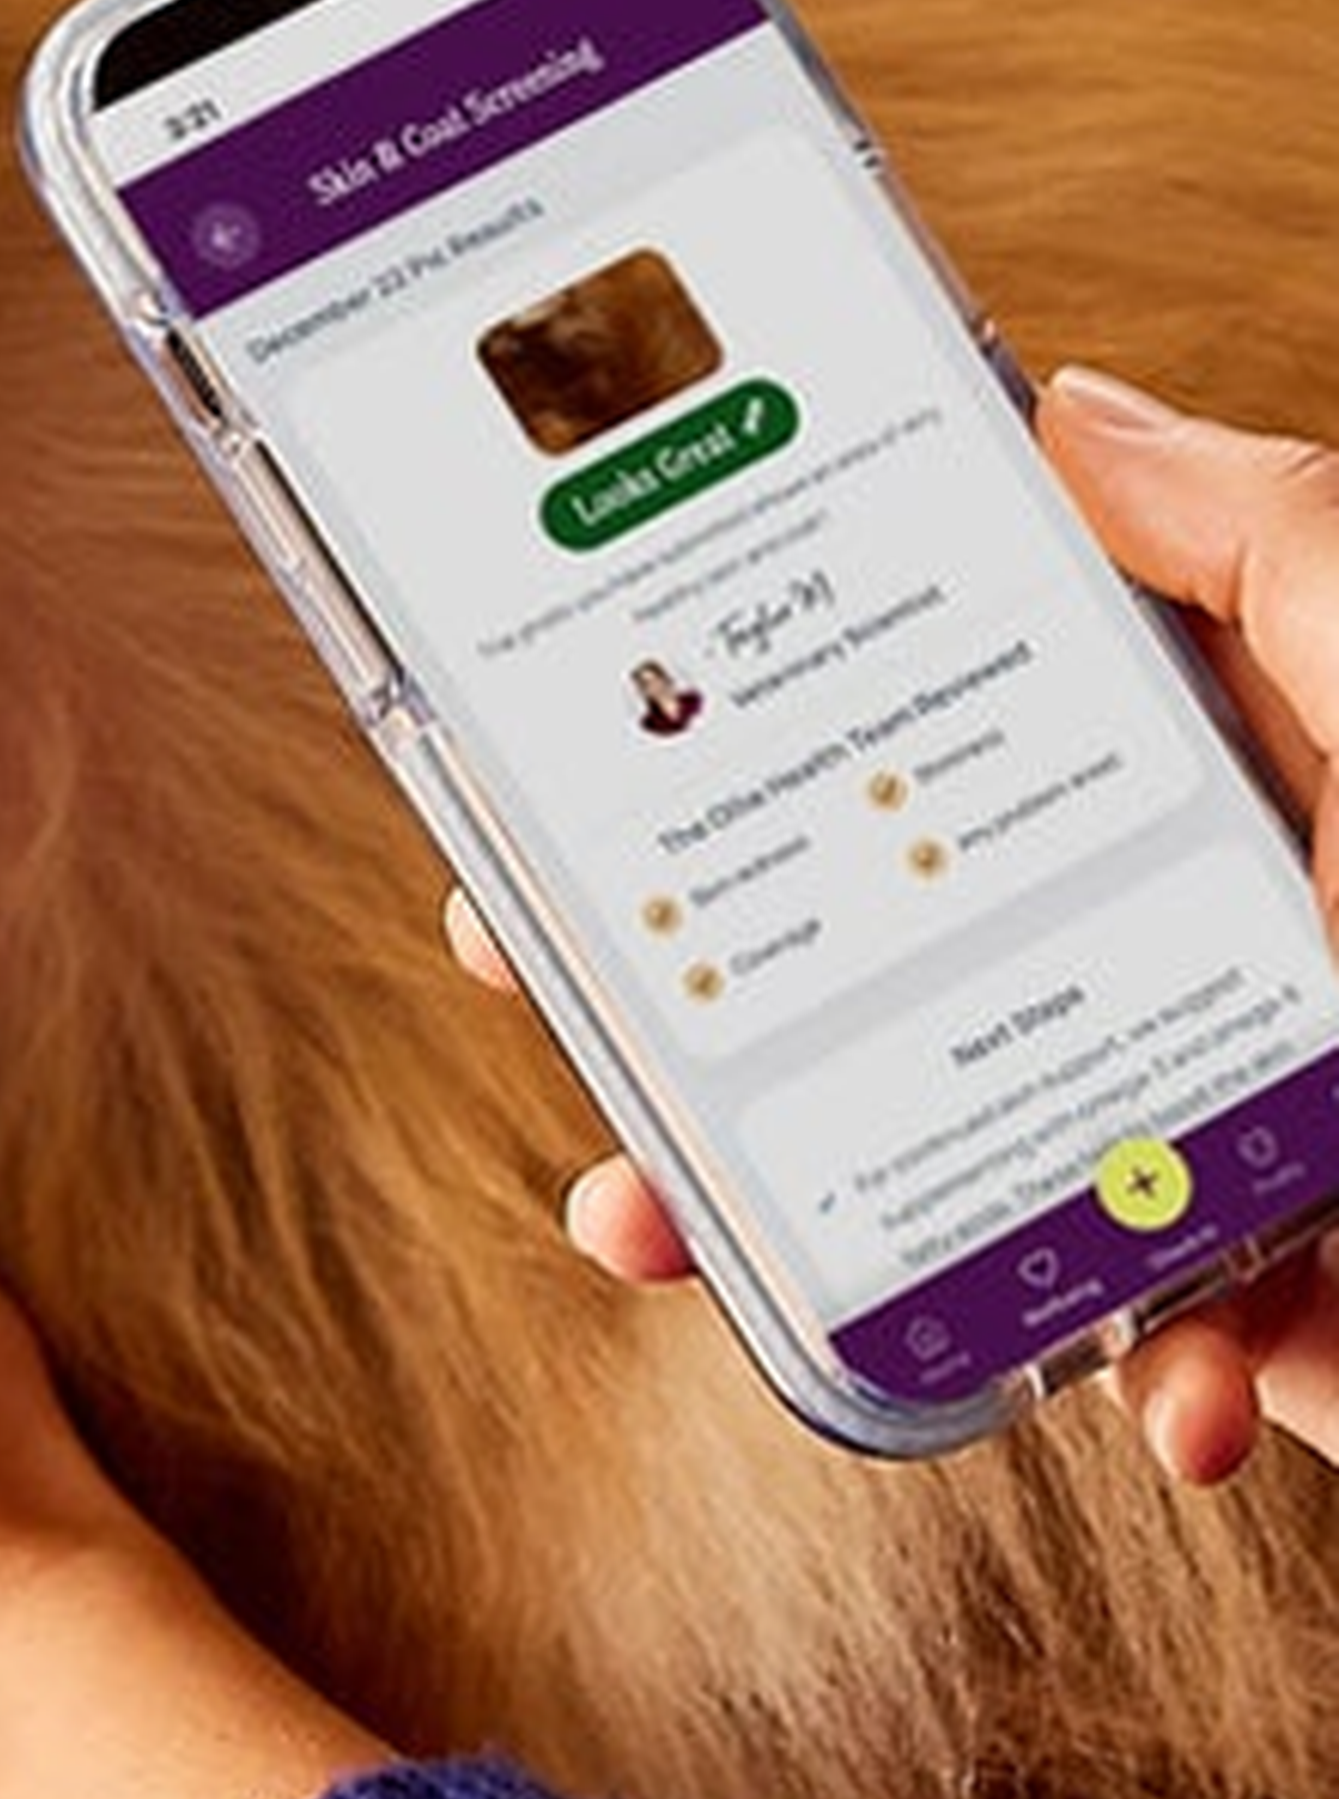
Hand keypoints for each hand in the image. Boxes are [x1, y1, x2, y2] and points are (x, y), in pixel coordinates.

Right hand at [490, 372, 1338, 1481]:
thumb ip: (1252, 539)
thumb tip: (1061, 405)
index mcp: (1198, 786)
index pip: (909, 754)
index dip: (721, 755)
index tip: (565, 764)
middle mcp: (1180, 950)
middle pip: (868, 962)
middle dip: (676, 989)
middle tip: (536, 976)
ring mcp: (1226, 1137)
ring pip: (937, 1170)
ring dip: (784, 1213)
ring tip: (658, 1220)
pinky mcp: (1292, 1312)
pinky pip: (1144, 1359)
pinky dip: (1120, 1382)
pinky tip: (1144, 1392)